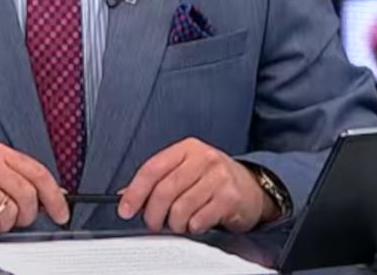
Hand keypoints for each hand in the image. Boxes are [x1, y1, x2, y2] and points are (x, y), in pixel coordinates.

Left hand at [116, 137, 272, 234]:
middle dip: (153, 214)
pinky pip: (199, 220)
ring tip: (178, 224)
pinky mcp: (230, 197)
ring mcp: (219, 176)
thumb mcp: (185, 170)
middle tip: (153, 223)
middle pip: (165, 190)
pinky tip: (196, 223)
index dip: (135, 192)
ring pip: (181, 208)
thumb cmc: (213, 178)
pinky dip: (192, 227)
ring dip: (175, 224)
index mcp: (187, 148)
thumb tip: (126, 195)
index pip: (153, 169)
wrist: (251, 187)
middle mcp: (203, 158)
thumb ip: (158, 180)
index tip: (125, 209)